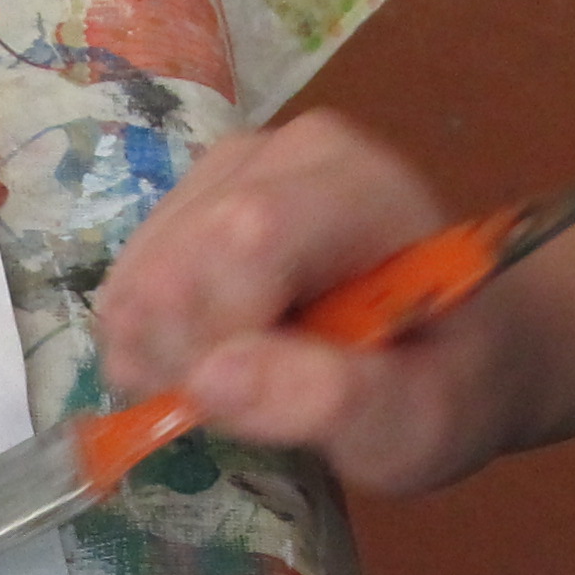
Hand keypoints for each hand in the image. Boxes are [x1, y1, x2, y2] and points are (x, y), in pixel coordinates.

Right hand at [93, 113, 535, 493]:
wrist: (453, 347)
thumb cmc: (445, 384)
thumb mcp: (420, 420)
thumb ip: (334, 400)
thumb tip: (210, 380)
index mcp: (356, 186)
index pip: (245, 237)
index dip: (224, 333)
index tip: (260, 397)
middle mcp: (279, 154)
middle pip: (173, 263)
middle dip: (190, 359)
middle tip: (253, 400)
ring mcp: (221, 172)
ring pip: (133, 280)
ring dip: (164, 358)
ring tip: (240, 380)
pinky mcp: (180, 205)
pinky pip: (121, 288)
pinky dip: (149, 346)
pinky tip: (210, 358)